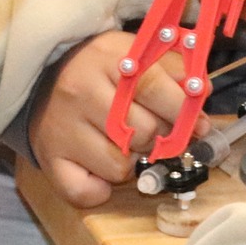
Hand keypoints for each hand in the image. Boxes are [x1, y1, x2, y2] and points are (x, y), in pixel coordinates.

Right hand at [30, 30, 184, 207]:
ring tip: (125, 146)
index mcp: (107, 59)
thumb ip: (173, 69)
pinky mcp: (49, 158)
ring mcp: (62, 128)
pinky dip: (99, 190)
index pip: (154, 88)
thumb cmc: (101, 68)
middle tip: (157, 134)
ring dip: (131, 163)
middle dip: (160, 138)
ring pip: (118, 167)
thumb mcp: (135, 52)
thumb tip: (202, 93)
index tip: (199, 125)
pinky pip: (83, 192)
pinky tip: (102, 171)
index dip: (183, 111)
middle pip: (142, 132)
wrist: (43, 75)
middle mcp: (80, 91)